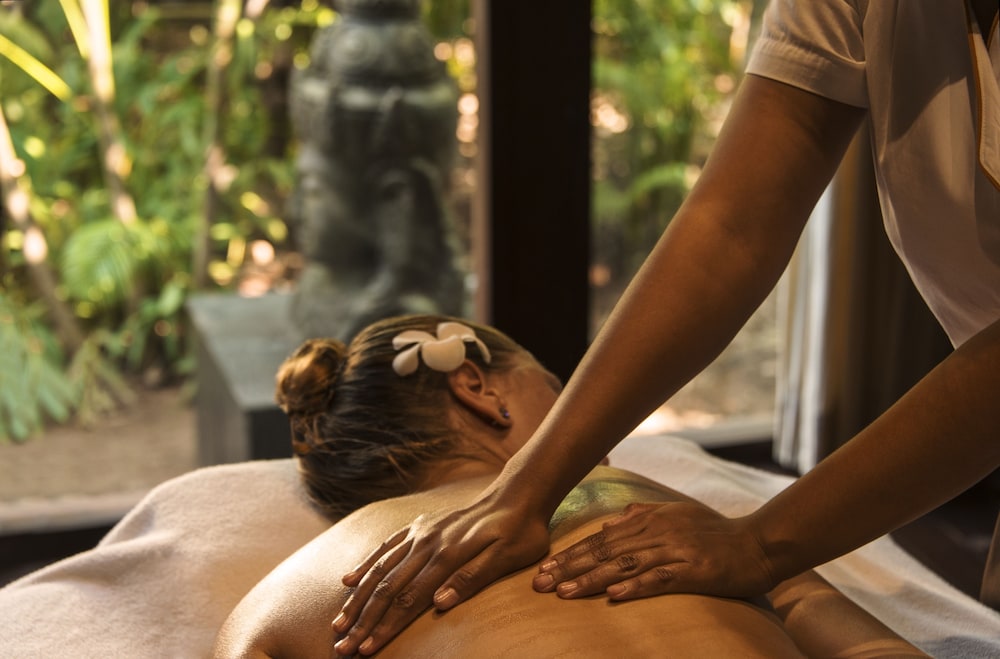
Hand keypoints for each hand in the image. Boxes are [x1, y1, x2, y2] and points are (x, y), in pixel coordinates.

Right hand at [332, 489, 550, 655]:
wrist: (518, 493)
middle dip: (363, 621)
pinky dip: (366, 564)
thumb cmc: (520, 531)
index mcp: (448, 555)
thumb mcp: (507, 557)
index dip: (386, 627)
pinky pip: (387, 546)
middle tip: (342, 647)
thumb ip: (472, 578)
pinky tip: (349, 581)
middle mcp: (428, 543)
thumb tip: (440, 603)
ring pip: (381, 569)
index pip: (409, 600)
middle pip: (388, 588)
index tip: (367, 651)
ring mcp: (421, 532)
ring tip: (339, 623)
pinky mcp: (421, 524)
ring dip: (358, 599)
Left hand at [532, 500, 774, 599]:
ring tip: (565, 593)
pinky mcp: (694, 571)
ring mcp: (675, 551)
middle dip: (569, 567)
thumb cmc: (714, 531)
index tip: (543, 567)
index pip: (599, 538)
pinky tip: (614, 596)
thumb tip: (608, 524)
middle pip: (604, 550)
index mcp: (648, 519)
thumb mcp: (673, 515)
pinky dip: (635, 587)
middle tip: (540, 582)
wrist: (757, 543)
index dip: (569, 553)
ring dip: (592, 579)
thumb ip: (640, 516)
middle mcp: (656, 532)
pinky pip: (660, 579)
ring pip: (625, 565)